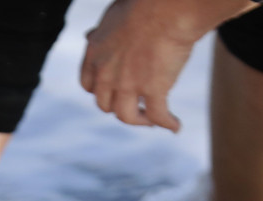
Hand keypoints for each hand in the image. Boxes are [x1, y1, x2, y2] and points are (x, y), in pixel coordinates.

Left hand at [79, 0, 199, 130]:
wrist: (165, 8)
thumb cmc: (143, 3)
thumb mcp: (111, 16)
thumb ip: (101, 31)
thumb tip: (89, 36)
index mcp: (95, 55)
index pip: (88, 85)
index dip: (100, 92)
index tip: (112, 92)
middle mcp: (106, 74)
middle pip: (105, 104)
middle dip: (118, 106)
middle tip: (134, 106)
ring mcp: (128, 85)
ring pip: (126, 116)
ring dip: (138, 120)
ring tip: (150, 120)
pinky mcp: (153, 90)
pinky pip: (158, 115)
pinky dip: (166, 123)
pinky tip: (174, 126)